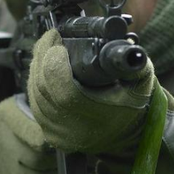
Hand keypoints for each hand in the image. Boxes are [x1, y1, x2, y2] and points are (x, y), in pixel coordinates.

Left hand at [27, 29, 153, 155]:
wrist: (124, 136)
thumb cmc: (130, 107)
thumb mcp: (139, 85)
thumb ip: (134, 65)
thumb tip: (126, 49)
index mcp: (93, 116)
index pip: (61, 86)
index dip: (54, 60)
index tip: (57, 38)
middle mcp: (71, 128)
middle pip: (43, 86)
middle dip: (43, 55)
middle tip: (51, 37)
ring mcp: (57, 133)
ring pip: (34, 92)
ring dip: (37, 66)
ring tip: (47, 48)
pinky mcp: (49, 134)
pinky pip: (34, 102)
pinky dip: (35, 82)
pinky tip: (42, 68)